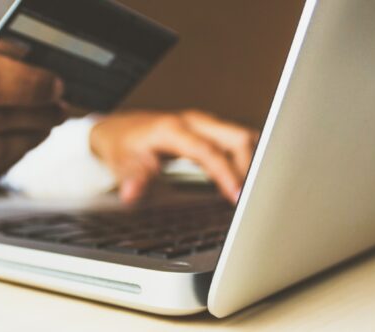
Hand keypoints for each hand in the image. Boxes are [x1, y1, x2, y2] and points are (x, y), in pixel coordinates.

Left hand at [90, 110, 258, 203]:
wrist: (118, 129)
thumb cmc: (122, 145)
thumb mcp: (121, 163)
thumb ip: (132, 178)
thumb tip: (131, 194)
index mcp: (173, 129)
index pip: (208, 151)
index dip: (226, 173)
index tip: (237, 196)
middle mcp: (193, 122)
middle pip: (236, 137)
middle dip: (250, 167)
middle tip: (254, 198)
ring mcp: (203, 124)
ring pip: (241, 137)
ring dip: (252, 162)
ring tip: (256, 191)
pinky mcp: (209, 130)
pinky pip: (237, 141)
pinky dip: (247, 158)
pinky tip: (247, 179)